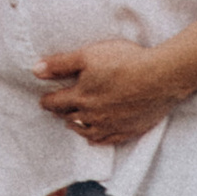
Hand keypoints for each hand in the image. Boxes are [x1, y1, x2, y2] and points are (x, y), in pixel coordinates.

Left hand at [35, 40, 190, 152]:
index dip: (47, 100)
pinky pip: (108, 140)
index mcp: (81, 97)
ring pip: (86, 131)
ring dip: (76, 126)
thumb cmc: (125, 62)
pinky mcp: (129, 129)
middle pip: (70, 117)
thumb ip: (60, 64)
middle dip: (61, 112)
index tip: (43, 100)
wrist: (161, 77)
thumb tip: (35, 70)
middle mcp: (94, 115)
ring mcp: (112, 125)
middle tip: (56, 109)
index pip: (56, 102)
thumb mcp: (88, 55)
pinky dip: (97, 140)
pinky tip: (93, 139)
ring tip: (71, 122)